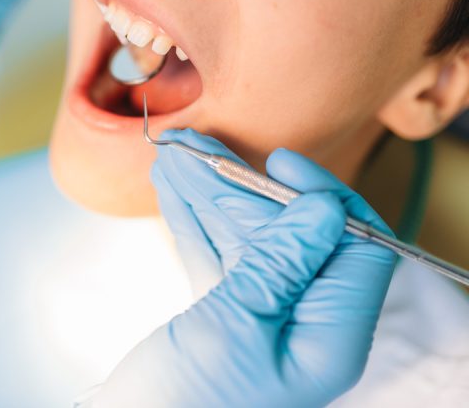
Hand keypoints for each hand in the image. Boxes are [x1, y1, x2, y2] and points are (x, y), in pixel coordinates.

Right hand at [89, 131, 396, 406]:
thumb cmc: (184, 404)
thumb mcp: (234, 329)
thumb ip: (280, 266)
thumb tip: (324, 209)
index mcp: (327, 338)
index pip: (354, 248)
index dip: (320, 199)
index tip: (278, 163)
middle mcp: (301, 324)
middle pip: (288, 235)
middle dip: (242, 187)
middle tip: (198, 147)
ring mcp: (260, 318)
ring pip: (244, 239)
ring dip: (209, 196)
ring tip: (176, 156)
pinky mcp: (223, 315)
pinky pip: (215, 256)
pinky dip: (194, 222)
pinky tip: (174, 189)